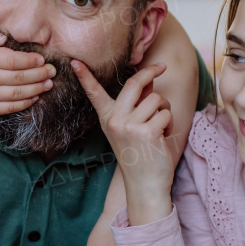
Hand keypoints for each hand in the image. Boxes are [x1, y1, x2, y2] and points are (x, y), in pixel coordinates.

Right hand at [0, 25, 54, 114]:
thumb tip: (4, 38)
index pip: (11, 60)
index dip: (29, 61)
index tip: (42, 59)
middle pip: (18, 77)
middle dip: (38, 74)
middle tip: (52, 71)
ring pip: (17, 93)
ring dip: (36, 89)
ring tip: (49, 84)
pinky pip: (10, 107)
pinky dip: (25, 103)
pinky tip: (36, 96)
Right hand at [73, 60, 174, 225]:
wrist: (144, 184)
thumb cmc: (140, 154)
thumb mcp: (132, 127)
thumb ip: (137, 103)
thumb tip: (147, 80)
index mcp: (107, 118)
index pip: (94, 94)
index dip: (85, 77)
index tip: (74, 62)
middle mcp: (114, 120)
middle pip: (134, 83)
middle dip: (151, 71)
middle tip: (162, 67)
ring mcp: (129, 125)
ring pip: (156, 99)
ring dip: (165, 110)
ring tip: (159, 127)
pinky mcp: (147, 131)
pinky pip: (165, 113)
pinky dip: (169, 124)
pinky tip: (162, 137)